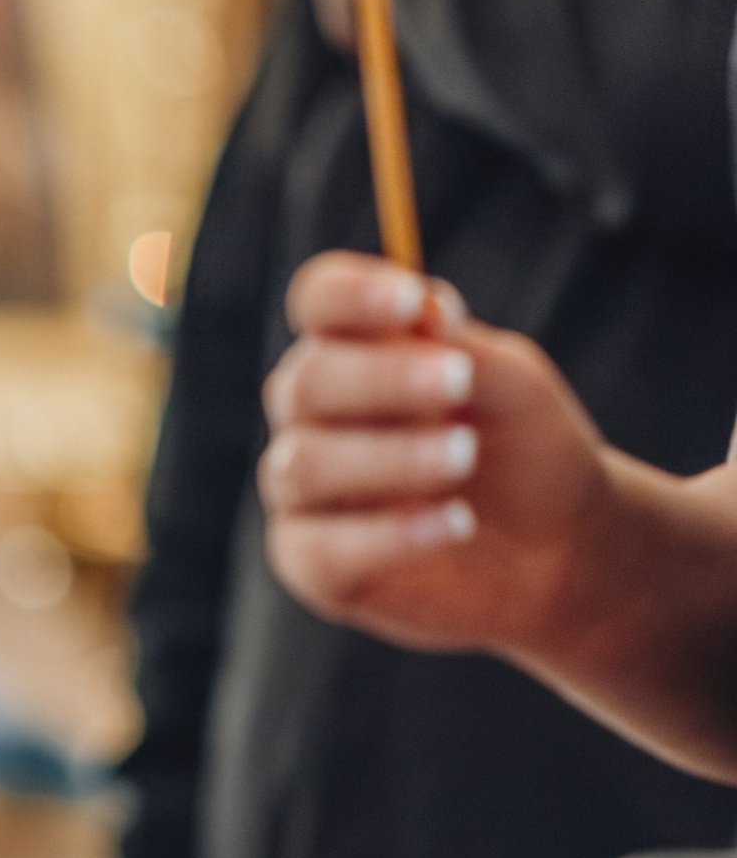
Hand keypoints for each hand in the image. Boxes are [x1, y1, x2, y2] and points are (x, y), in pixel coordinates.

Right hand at [259, 254, 613, 654]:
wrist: (555, 544)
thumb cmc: (525, 447)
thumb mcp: (513, 387)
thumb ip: (464, 349)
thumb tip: (425, 311)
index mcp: (353, 348)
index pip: (319, 301)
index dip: (350, 295)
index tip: (411, 301)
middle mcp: (312, 413)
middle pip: (304, 382)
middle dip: (381, 380)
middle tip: (459, 384)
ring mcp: (302, 489)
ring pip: (303, 466)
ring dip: (390, 458)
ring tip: (465, 457)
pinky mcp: (311, 562)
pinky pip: (321, 550)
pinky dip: (391, 536)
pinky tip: (456, 523)